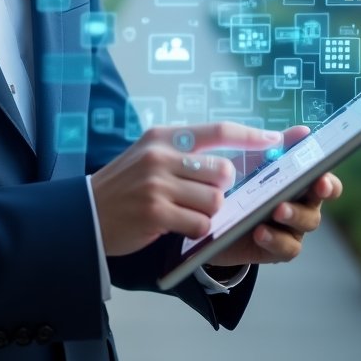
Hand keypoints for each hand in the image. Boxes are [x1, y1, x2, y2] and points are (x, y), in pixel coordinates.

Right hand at [91, 122, 284, 256]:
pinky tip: (177, 227)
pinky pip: (200, 224)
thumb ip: (185, 154)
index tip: (274, 139)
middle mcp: (161, 155)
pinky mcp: (156, 213)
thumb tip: (230, 161)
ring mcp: (158, 184)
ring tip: (184, 212)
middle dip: (221, 189)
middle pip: (223, 171)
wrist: (86, 212)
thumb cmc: (125, 186)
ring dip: (207, 213)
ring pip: (215, 200)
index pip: (217, 130)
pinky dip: (196, 230)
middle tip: (201, 197)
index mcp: (164, 137)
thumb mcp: (149, 155)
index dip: (250, 135)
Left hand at [204, 125, 342, 268]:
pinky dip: (275, 240)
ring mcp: (290, 230)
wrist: (211, 216)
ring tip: (276, 210)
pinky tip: (260, 231)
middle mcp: (301, 207)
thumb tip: (304, 131)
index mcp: (299, 185)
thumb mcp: (254, 161)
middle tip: (300, 193)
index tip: (321, 179)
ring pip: (305, 226)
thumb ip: (279, 146)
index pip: (324, 184)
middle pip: (316, 207)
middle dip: (310, 201)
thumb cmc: (239, 183)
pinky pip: (286, 249)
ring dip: (293, 216)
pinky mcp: (275, 250)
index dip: (328, 183)